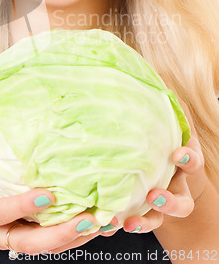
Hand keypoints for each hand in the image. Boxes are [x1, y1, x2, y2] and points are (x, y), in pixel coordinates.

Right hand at [0, 143, 104, 253]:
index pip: (0, 214)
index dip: (22, 207)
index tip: (48, 196)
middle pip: (29, 242)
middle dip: (59, 234)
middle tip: (86, 219)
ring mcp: (12, 234)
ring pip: (44, 245)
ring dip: (74, 237)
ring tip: (100, 223)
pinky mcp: (25, 231)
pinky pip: (50, 239)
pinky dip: (74, 234)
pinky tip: (96, 222)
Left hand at [108, 101, 206, 235]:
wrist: (158, 167)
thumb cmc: (159, 140)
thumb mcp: (164, 124)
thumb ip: (164, 104)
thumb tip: (157, 73)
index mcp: (180, 161)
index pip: (193, 162)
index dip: (189, 159)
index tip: (178, 154)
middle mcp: (174, 185)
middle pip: (183, 201)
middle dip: (171, 201)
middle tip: (154, 195)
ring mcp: (159, 202)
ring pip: (161, 218)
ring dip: (147, 221)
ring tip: (130, 222)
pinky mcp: (142, 213)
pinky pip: (135, 224)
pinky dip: (121, 224)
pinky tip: (105, 226)